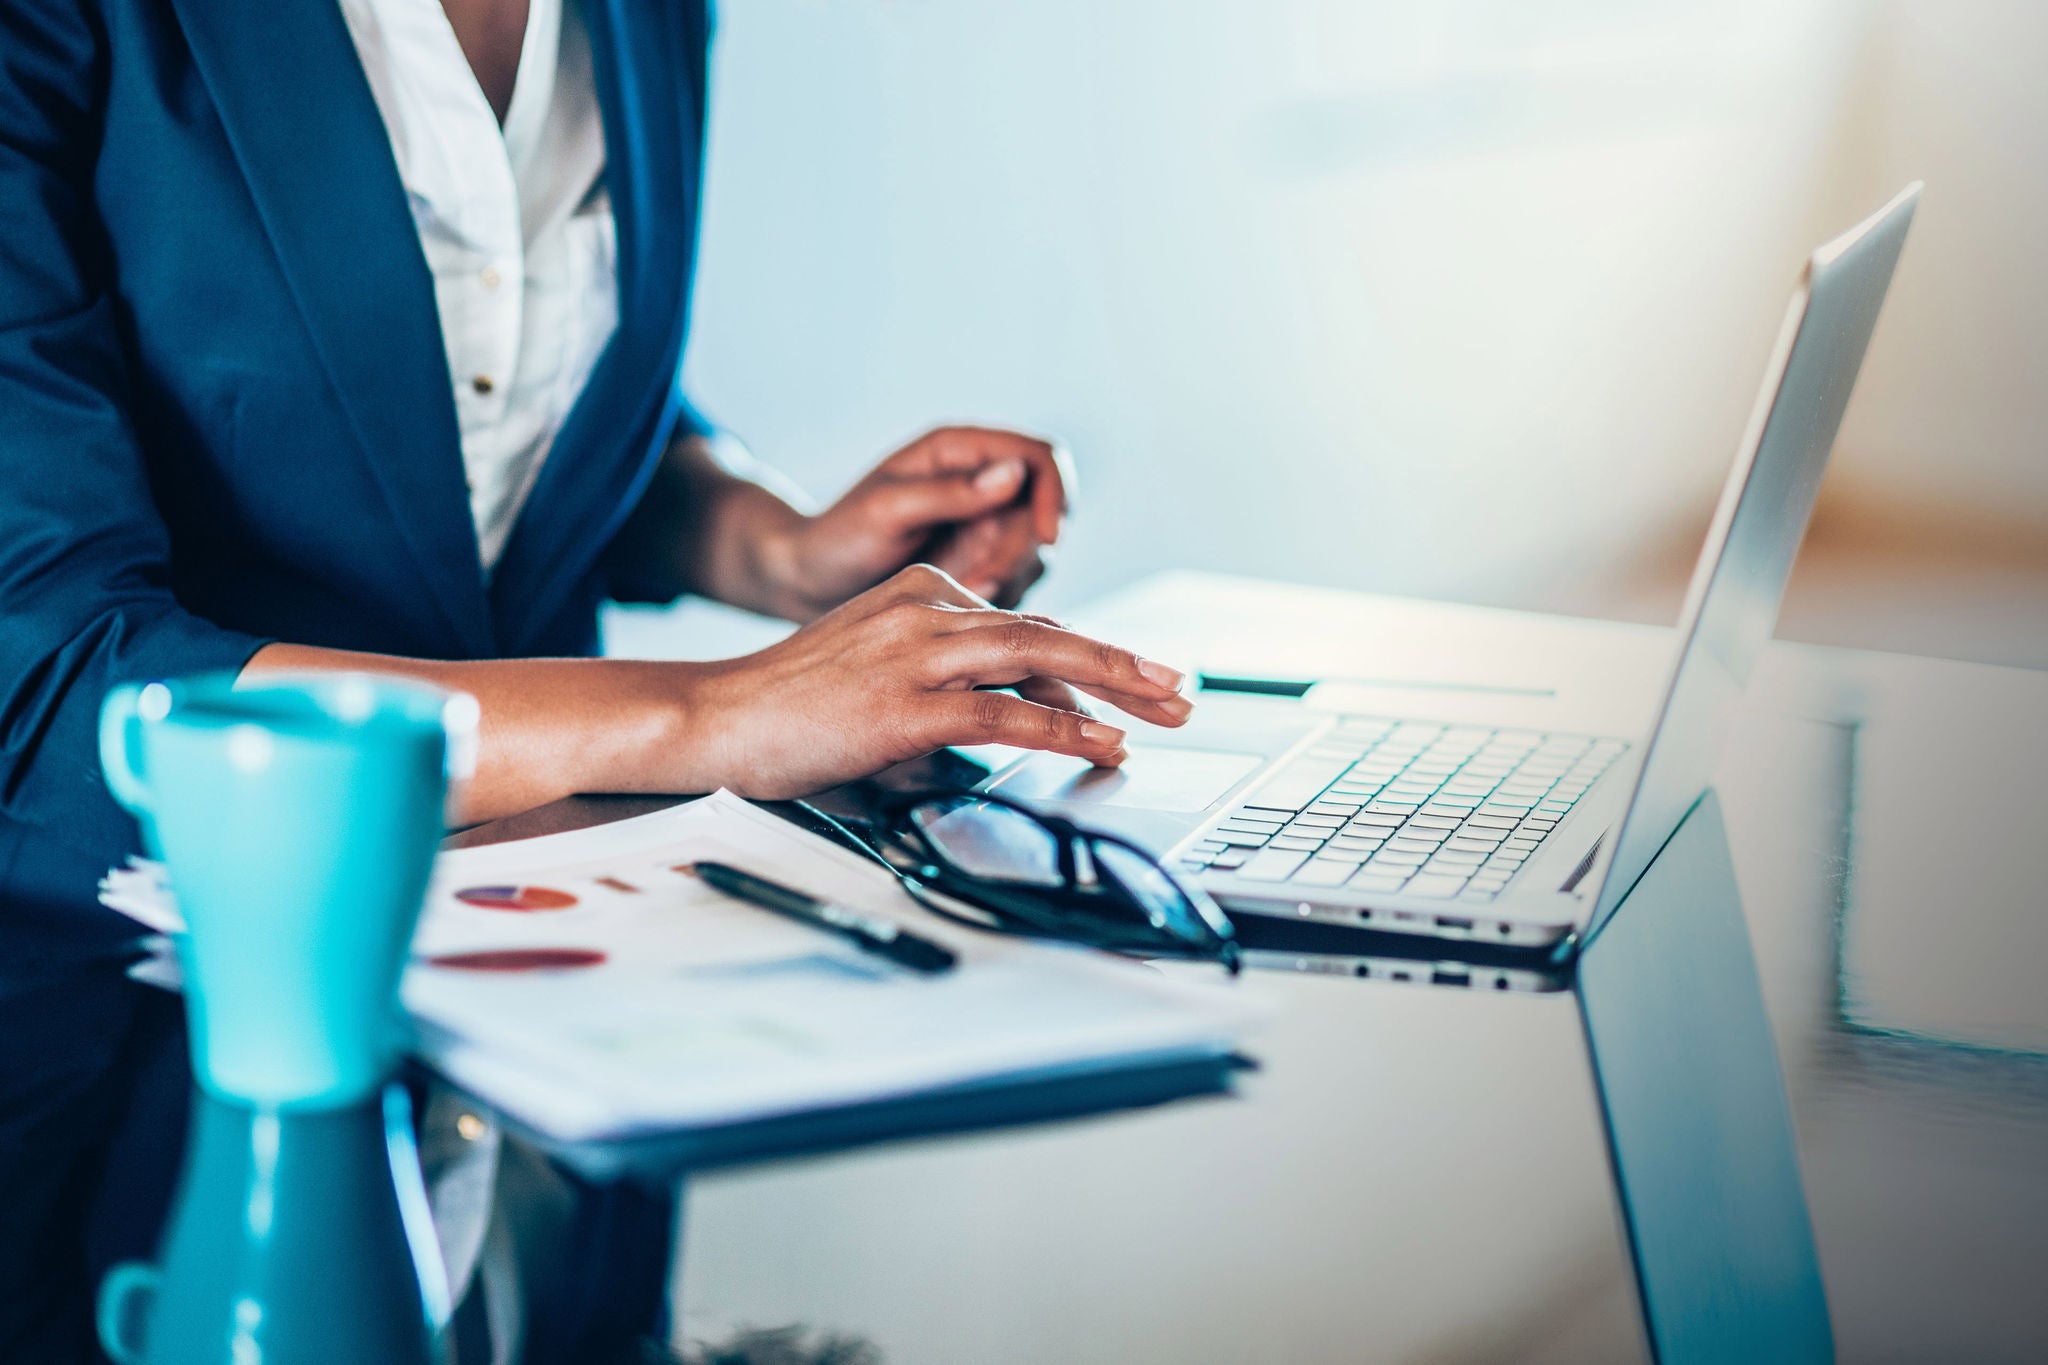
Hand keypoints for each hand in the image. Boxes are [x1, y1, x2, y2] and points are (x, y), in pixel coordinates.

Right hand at [683, 564, 1190, 799]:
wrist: (714, 717)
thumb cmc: (795, 705)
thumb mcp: (883, 670)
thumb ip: (954, 678)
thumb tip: (1027, 713)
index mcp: (922, 591)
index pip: (1025, 625)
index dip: (1086, 664)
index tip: (1133, 689)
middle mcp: (926, 608)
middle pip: (1049, 631)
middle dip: (1125, 663)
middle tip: (1180, 689)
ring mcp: (916, 652)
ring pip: (1040, 658)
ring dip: (1114, 686)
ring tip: (1164, 710)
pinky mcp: (905, 704)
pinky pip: (1004, 714)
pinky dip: (1062, 729)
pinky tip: (1101, 743)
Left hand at [765, 427, 1072, 616]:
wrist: (810, 583)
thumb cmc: (837, 537)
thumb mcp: (887, 509)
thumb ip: (950, 492)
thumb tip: (1014, 475)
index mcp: (959, 452)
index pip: (1040, 458)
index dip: (1054, 493)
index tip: (1045, 536)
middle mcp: (980, 485)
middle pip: (1042, 514)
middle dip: (1018, 554)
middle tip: (977, 585)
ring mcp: (983, 528)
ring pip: (1034, 555)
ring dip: (1006, 581)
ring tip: (955, 596)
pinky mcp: (979, 566)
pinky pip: (1014, 586)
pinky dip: (995, 601)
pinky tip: (956, 610)